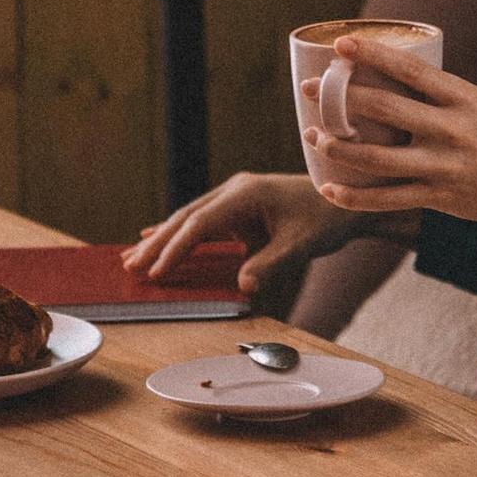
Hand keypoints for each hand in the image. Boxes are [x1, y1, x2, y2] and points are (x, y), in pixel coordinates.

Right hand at [124, 171, 408, 299]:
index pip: (199, 224)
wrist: (347, 200)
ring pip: (189, 218)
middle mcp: (235, 190)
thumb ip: (270, 264)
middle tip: (129, 266)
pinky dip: (178, 232)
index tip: (156, 272)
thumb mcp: (300, 245)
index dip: (175, 249)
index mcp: (245, 194)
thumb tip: (243, 286)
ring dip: (161, 238)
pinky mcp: (239, 206)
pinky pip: (202, 221)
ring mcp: (236, 196)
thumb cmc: (326, 219)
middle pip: (186, 218)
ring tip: (132, 257)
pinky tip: (155, 235)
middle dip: (157, 243)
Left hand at [305, 36, 476, 258]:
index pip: (411, 70)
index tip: (341, 44)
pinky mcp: (441, 199)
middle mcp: (454, 130)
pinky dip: (354, 196)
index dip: (373, 56)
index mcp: (465, 99)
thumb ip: (446, 98)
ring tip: (313, 136)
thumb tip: (399, 81)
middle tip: (309, 90)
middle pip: (386, 111)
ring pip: (378, 159)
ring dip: (338, 147)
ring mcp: (445, 167)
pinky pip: (388, 199)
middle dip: (340, 98)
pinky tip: (330, 189)